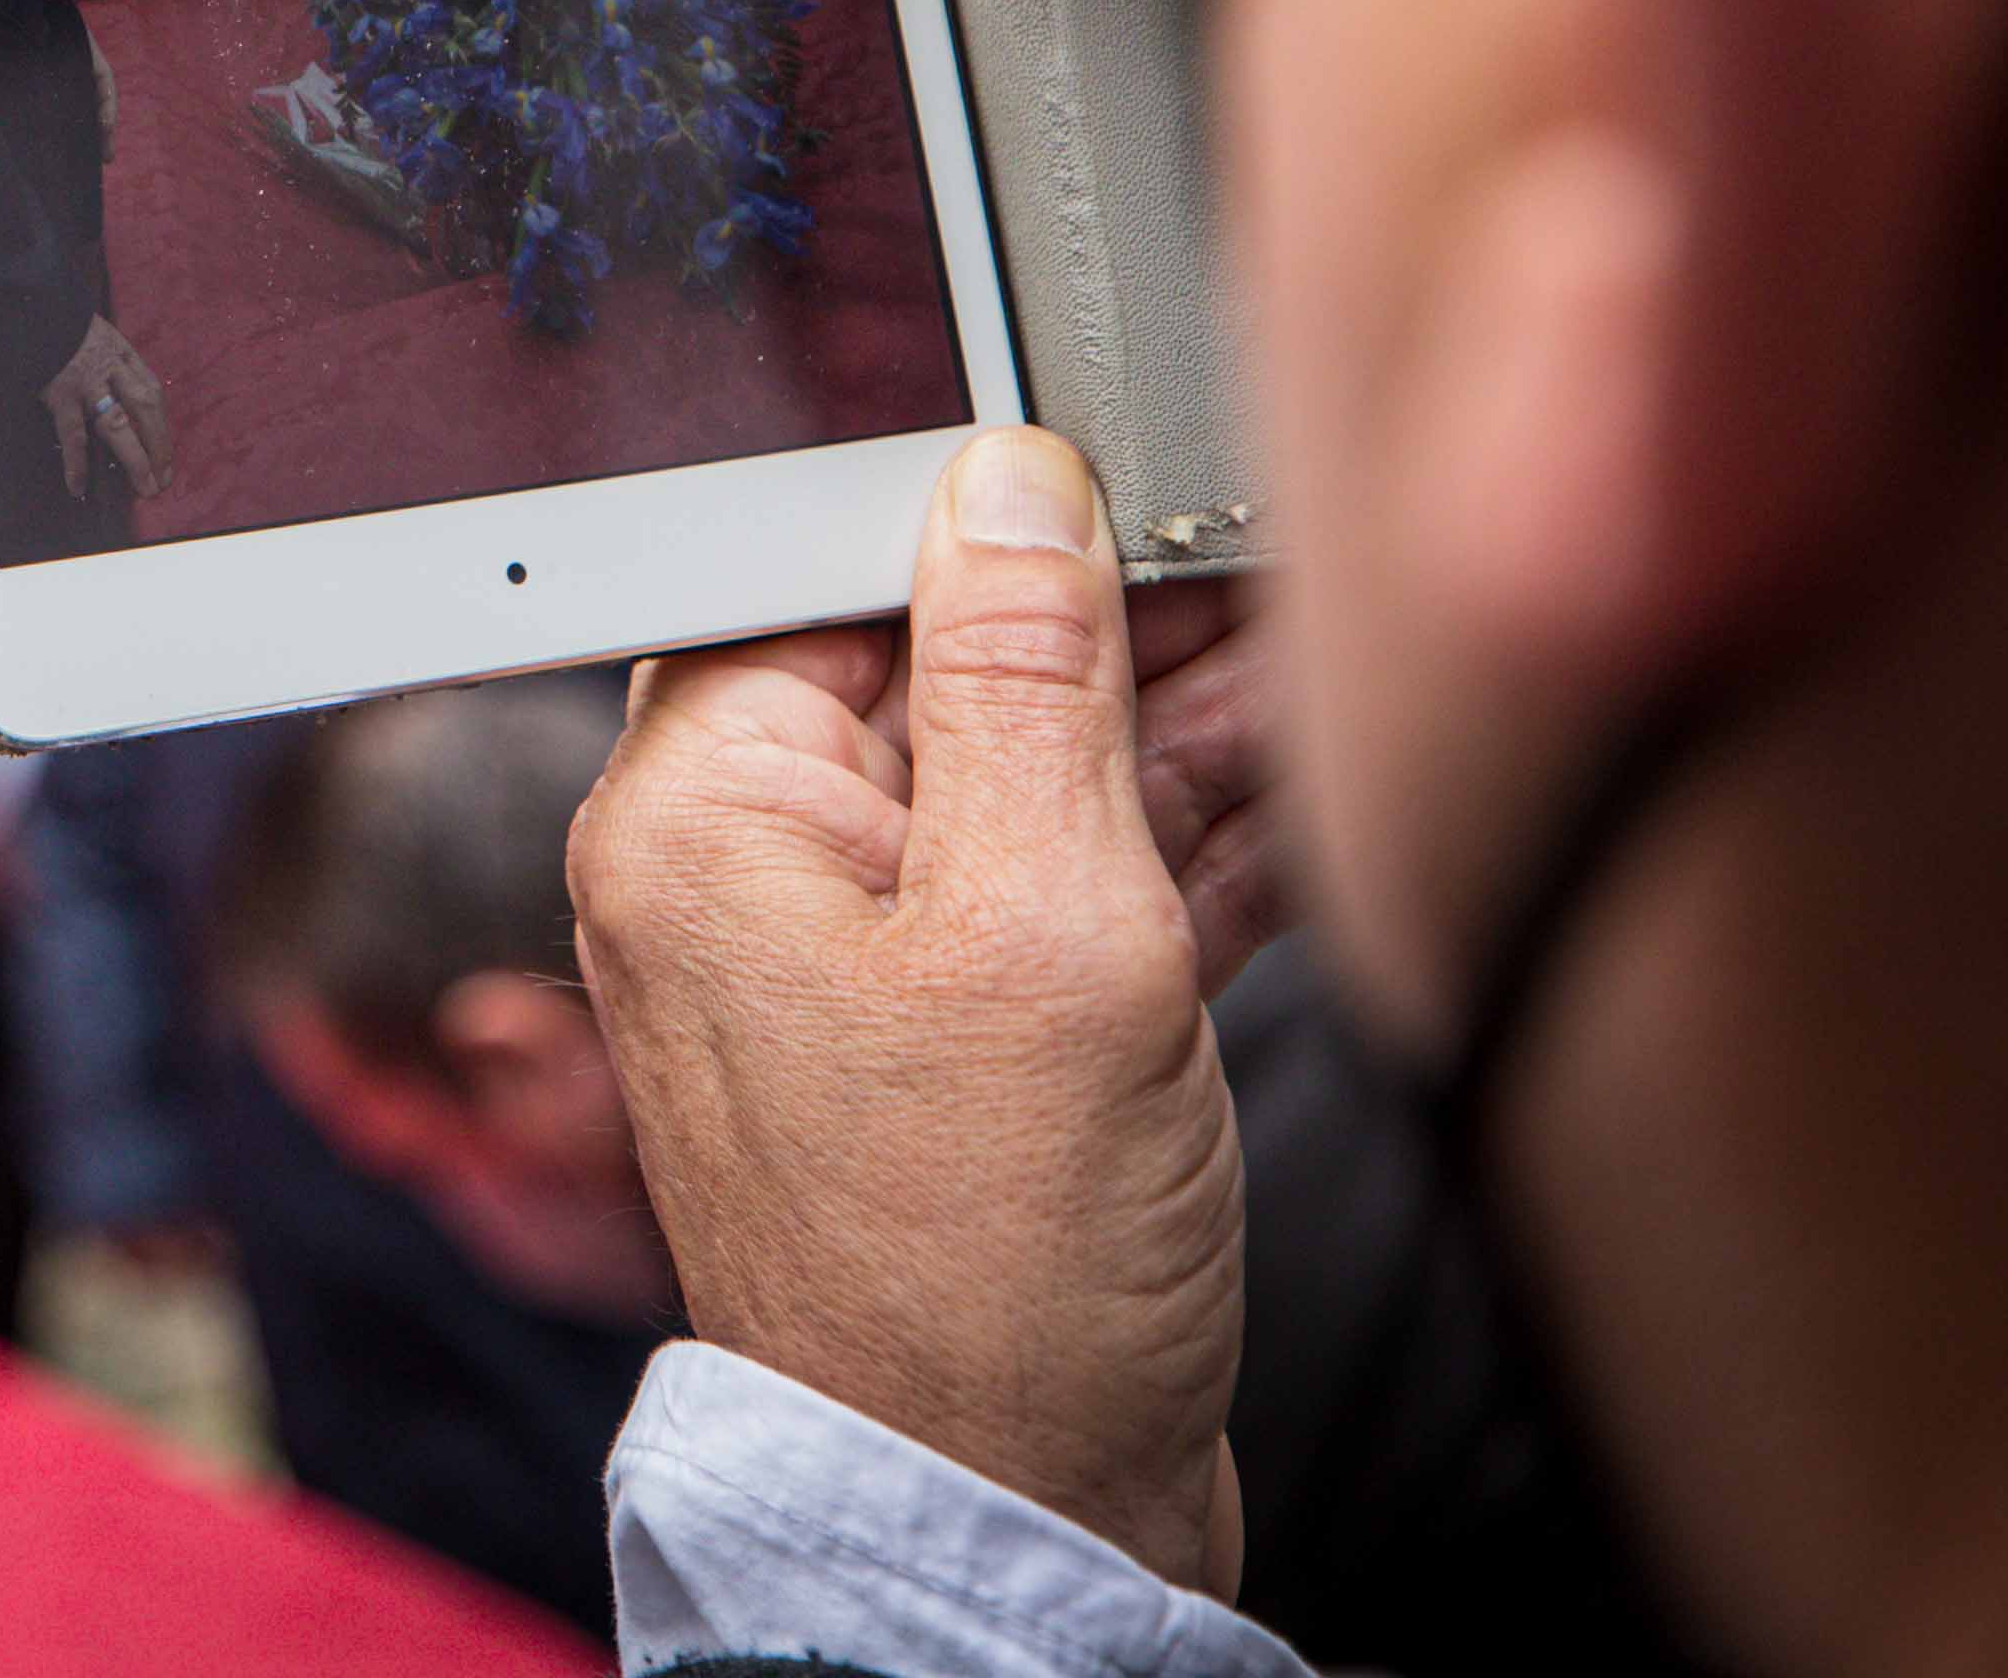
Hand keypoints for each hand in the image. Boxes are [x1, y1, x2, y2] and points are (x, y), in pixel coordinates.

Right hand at [41, 314, 171, 505]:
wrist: (31, 305)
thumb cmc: (63, 326)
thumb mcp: (98, 336)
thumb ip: (112, 364)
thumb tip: (124, 402)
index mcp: (122, 354)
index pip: (153, 394)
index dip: (163, 428)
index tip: (166, 456)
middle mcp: (111, 369)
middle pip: (145, 410)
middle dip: (159, 447)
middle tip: (164, 480)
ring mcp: (86, 383)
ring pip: (118, 424)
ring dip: (135, 458)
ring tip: (144, 487)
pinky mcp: (60, 394)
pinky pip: (72, 433)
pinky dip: (76, 462)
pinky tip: (78, 485)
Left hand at [565, 428, 1250, 1590]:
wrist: (1017, 1526)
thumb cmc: (993, 1281)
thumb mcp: (1048, 925)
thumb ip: (1031, 683)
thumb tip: (1009, 487)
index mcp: (700, 817)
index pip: (827, 572)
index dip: (986, 519)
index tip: (1124, 482)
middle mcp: (747, 879)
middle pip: (937, 668)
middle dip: (1111, 622)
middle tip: (1260, 560)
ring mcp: (853, 966)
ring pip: (1026, 776)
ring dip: (1172, 729)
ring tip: (1307, 653)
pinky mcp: (961, 1043)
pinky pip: (1066, 889)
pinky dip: (1177, 846)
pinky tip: (1289, 783)